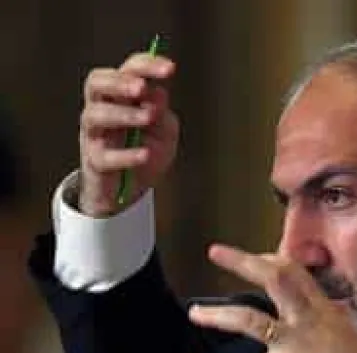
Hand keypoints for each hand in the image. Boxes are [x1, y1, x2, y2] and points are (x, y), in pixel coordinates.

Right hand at [78, 53, 178, 216]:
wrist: (132, 191)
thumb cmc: (147, 152)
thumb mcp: (165, 132)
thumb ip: (162, 113)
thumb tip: (158, 93)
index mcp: (122, 97)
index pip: (128, 71)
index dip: (147, 66)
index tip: (170, 69)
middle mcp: (103, 109)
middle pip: (96, 83)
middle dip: (119, 82)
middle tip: (142, 88)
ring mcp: (95, 135)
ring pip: (95, 115)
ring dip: (123, 114)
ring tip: (148, 118)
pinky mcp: (95, 162)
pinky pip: (104, 156)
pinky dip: (126, 155)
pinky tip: (145, 154)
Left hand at [188, 244, 356, 352]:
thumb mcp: (346, 331)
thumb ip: (326, 319)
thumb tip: (318, 311)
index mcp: (320, 308)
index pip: (294, 271)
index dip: (270, 259)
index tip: (256, 256)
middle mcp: (304, 319)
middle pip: (273, 280)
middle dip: (243, 263)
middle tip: (217, 252)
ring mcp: (291, 344)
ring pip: (249, 320)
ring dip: (218, 316)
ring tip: (196, 313)